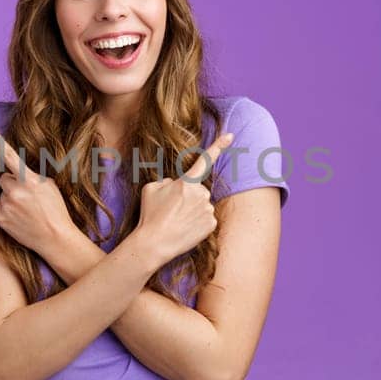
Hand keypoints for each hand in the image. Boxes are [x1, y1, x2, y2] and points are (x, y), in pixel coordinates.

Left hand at [0, 127, 82, 256]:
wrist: (54, 238)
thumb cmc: (55, 209)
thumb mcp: (49, 186)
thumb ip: (31, 176)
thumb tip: (16, 171)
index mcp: (30, 180)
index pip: (11, 157)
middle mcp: (16, 192)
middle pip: (4, 179)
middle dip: (12, 184)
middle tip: (27, 196)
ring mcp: (7, 206)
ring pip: (2, 193)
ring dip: (10, 198)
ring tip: (26, 209)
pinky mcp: (1, 218)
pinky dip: (6, 210)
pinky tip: (19, 217)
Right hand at [133, 132, 233, 266]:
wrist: (154, 243)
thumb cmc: (150, 215)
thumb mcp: (151, 189)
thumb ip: (167, 181)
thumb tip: (176, 184)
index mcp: (186, 182)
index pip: (204, 160)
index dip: (218, 146)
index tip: (230, 136)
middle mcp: (200, 194)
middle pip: (198, 190)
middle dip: (188, 196)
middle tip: (172, 209)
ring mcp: (208, 209)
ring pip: (203, 204)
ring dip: (193, 210)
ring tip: (177, 221)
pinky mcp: (211, 224)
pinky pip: (207, 218)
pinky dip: (198, 222)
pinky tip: (186, 228)